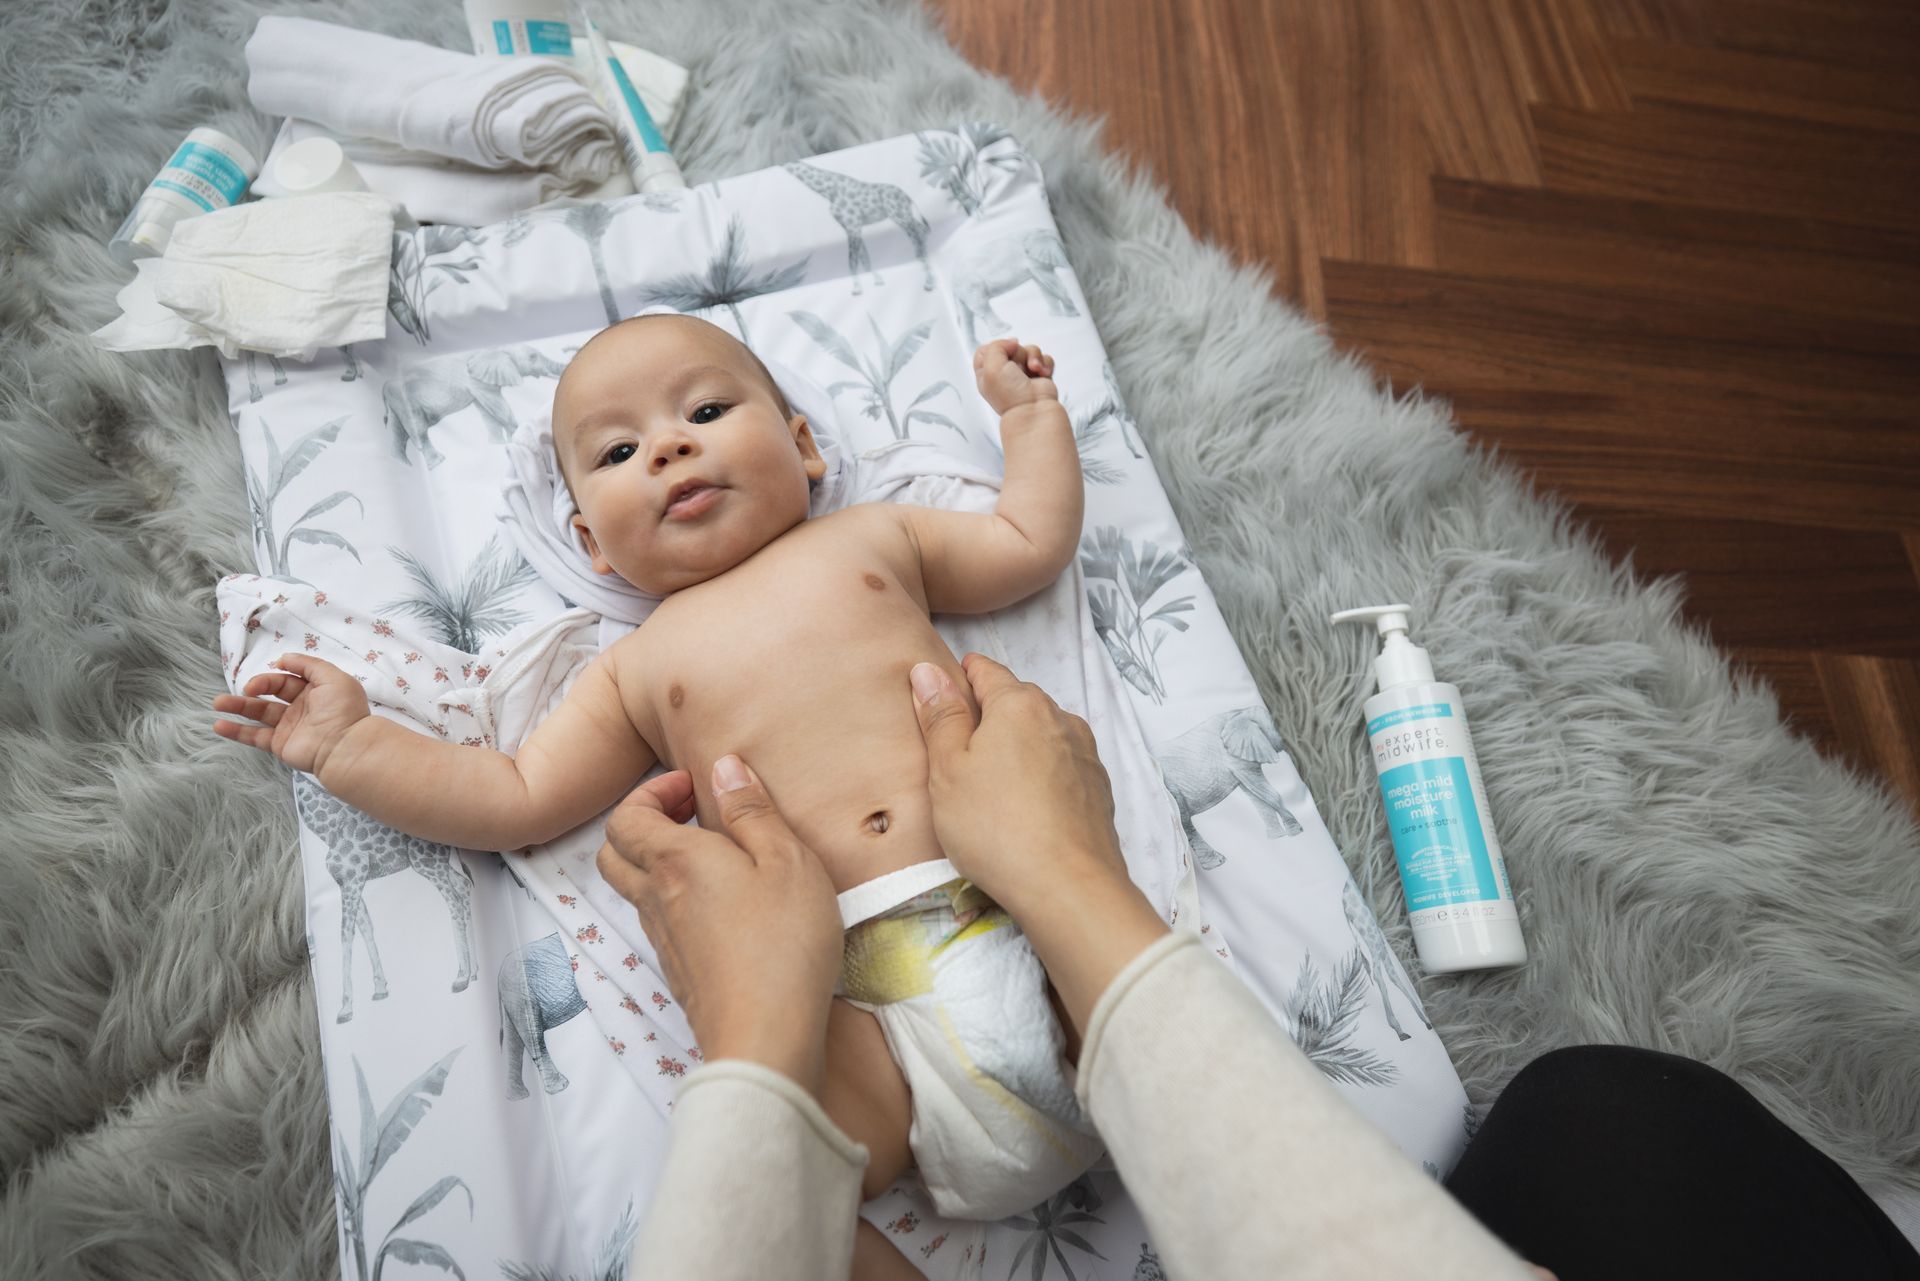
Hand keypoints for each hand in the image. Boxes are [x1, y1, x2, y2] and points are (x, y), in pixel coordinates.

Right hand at [212, 653, 370, 776]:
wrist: (345, 746)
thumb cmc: (343, 710)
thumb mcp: (332, 677)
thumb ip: (308, 664)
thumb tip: (283, 659)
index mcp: (315, 691)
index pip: (288, 678)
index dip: (276, 674)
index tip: (271, 670)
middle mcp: (301, 708)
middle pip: (271, 693)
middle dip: (255, 687)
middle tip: (246, 688)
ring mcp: (289, 727)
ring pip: (259, 713)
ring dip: (237, 706)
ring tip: (217, 702)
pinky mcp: (280, 744)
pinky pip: (254, 736)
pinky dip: (236, 731)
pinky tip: (218, 725)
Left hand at [595, 757, 843, 1097]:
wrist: (765, 1038)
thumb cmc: (783, 943)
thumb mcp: (787, 860)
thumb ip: (752, 810)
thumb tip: (723, 767)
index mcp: (676, 862)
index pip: (626, 816)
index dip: (651, 792)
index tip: (693, 787)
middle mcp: (657, 899)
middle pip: (614, 852)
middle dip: (642, 823)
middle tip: (690, 814)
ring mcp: (663, 940)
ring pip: (634, 889)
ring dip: (658, 862)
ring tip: (713, 856)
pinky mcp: (679, 971)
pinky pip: (659, 921)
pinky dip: (676, 898)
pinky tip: (724, 905)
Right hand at [909, 653, 1166, 1050]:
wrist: (1068, 887)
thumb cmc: (996, 827)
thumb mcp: (948, 771)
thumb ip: (940, 716)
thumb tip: (927, 670)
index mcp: (1019, 703)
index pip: (985, 670)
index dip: (958, 680)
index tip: (940, 702)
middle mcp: (1060, 717)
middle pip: (1016, 700)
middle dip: (988, 716)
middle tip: (956, 752)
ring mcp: (1084, 753)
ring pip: (1041, 733)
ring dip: (1017, 746)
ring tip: (990, 784)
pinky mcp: (1097, 788)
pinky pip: (1060, 765)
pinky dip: (1040, 774)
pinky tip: (1024, 806)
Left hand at [973, 337, 1056, 414]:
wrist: (1034, 410)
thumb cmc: (1010, 395)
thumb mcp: (990, 366)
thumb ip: (996, 346)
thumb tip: (1012, 343)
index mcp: (987, 372)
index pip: (987, 349)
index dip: (997, 347)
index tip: (1004, 352)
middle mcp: (1005, 373)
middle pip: (1011, 346)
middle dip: (1019, 352)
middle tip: (1019, 367)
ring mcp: (1023, 374)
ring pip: (1030, 350)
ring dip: (1034, 357)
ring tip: (1034, 370)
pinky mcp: (1040, 375)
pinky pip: (1044, 358)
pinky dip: (1045, 364)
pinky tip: (1043, 374)